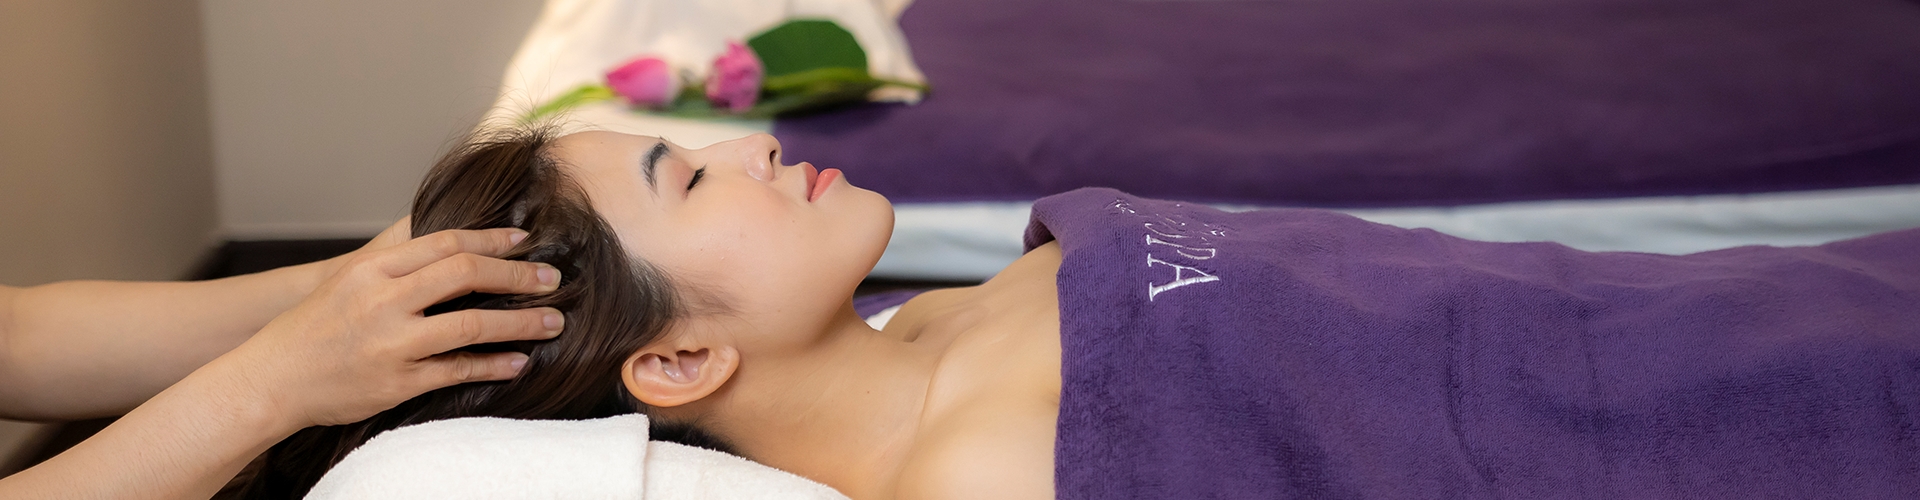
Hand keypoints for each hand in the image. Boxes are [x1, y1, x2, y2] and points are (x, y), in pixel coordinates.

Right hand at [222, 227, 562, 428]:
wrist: (270, 378)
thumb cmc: (314, 328)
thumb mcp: (349, 281)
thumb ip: (399, 266)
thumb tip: (457, 248)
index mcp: (373, 270)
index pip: (446, 243)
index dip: (492, 241)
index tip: (525, 242)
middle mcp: (383, 301)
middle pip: (464, 274)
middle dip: (517, 275)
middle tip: (552, 279)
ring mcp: (391, 343)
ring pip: (471, 323)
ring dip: (520, 322)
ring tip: (552, 322)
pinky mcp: (396, 382)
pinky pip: (458, 370)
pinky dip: (494, 364)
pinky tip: (518, 361)